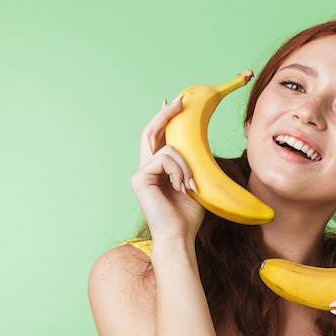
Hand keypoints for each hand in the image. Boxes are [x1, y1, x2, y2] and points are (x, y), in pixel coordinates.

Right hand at [130, 96, 205, 243]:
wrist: (180, 236)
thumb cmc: (189, 215)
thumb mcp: (194, 182)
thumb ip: (190, 164)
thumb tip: (195, 143)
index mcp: (158, 169)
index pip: (158, 138)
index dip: (164, 118)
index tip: (174, 102)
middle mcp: (146, 168)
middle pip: (151, 132)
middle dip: (166, 114)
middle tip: (181, 100)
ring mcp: (141, 172)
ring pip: (167, 148)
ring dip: (186, 165)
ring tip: (191, 186)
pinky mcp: (140, 178)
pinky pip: (165, 158)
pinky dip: (180, 171)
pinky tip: (182, 188)